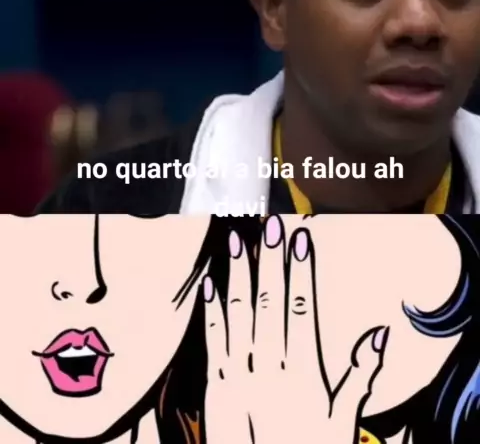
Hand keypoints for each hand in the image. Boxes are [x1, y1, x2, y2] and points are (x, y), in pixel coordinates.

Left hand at [204, 215, 388, 443]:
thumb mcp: (343, 417)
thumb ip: (359, 373)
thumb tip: (379, 334)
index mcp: (303, 372)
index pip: (302, 309)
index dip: (301, 271)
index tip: (300, 239)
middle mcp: (271, 368)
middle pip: (270, 304)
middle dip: (270, 261)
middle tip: (270, 225)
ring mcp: (241, 375)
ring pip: (239, 315)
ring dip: (238, 276)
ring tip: (239, 241)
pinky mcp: (217, 386)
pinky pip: (214, 341)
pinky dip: (212, 311)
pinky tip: (210, 283)